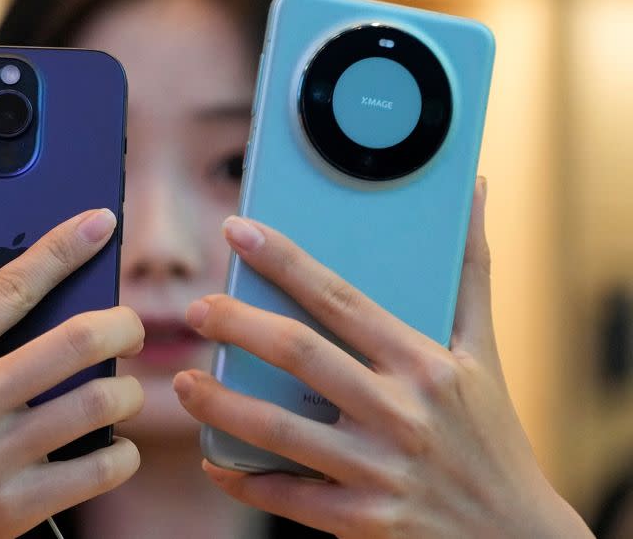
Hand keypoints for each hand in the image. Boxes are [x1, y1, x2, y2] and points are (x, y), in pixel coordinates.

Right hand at [0, 164, 144, 538]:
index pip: (12, 283)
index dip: (65, 245)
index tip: (102, 223)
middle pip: (76, 342)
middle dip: (123, 324)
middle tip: (129, 326)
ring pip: (96, 404)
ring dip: (127, 389)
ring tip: (121, 385)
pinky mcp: (9, 510)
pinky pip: (97, 472)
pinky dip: (121, 453)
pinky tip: (112, 442)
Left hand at [174, 179, 592, 537]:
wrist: (516, 535)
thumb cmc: (492, 434)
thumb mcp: (484, 351)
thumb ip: (469, 271)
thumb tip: (475, 192)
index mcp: (424, 364)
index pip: (341, 298)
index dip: (284, 261)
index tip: (240, 232)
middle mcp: (400, 413)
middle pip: (299, 355)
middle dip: (237, 326)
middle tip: (196, 310)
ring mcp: (380, 469)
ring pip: (280, 429)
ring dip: (221, 404)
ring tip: (182, 384)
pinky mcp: (365, 519)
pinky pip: (289, 496)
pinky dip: (244, 479)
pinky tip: (215, 461)